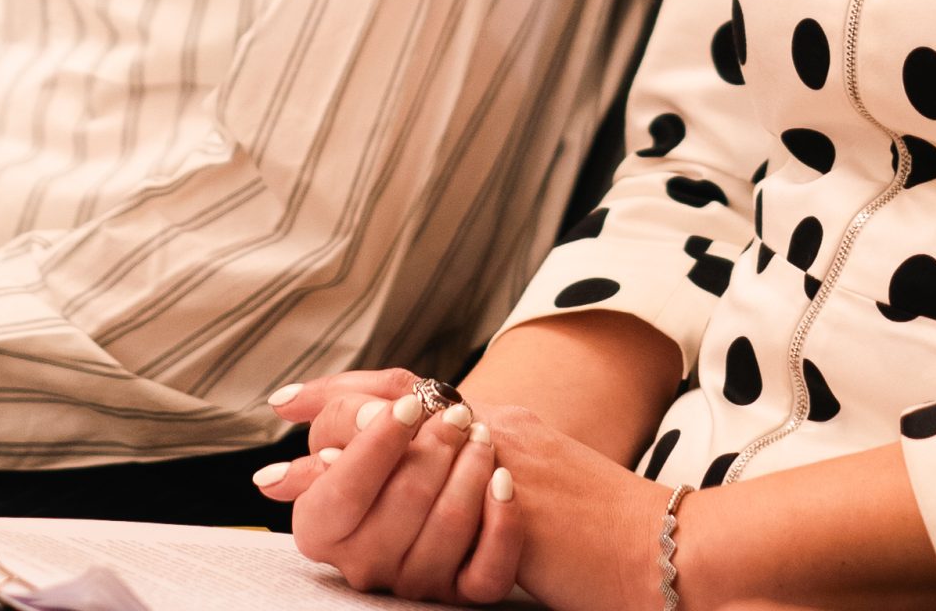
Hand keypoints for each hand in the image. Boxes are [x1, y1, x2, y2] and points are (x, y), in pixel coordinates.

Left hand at [258, 371, 667, 606]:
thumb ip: (475, 465)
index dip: (347, 393)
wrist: (665, 546)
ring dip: (344, 468)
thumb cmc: (598, 526)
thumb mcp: (529, 481)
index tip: (288, 405)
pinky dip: (395, 504)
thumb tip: (413, 464)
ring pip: (410, 449)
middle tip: (270, 463)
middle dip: (329, 430)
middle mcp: (500, 425)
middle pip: (399, 408)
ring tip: (288, 484)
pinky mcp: (521, 504)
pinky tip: (358, 519)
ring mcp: (511, 459)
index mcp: (501, 418)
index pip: (412, 388)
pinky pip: (445, 501)